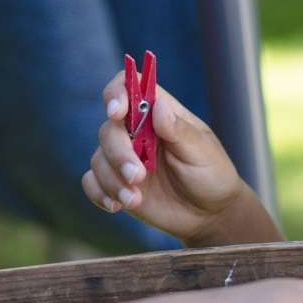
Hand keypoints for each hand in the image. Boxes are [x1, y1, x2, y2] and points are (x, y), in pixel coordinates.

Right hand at [82, 73, 246, 243]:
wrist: (209, 215)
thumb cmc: (211, 175)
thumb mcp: (202, 152)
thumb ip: (179, 131)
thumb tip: (158, 107)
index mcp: (159, 114)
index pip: (128, 87)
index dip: (117, 93)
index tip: (117, 112)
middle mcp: (136, 132)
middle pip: (109, 129)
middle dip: (118, 153)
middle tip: (137, 176)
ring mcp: (124, 158)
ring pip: (98, 158)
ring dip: (112, 180)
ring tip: (134, 200)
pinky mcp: (116, 183)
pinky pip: (91, 182)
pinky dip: (98, 193)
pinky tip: (116, 206)